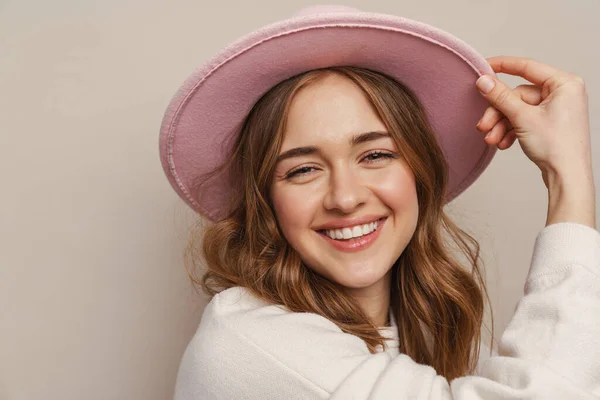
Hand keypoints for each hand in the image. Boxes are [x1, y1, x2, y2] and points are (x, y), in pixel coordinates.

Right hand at [474, 56, 592, 184]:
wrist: (567, 177)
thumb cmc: (557, 147)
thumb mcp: (523, 117)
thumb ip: (501, 97)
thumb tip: (483, 80)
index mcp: (564, 84)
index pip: (527, 67)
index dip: (502, 66)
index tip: (483, 67)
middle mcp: (562, 93)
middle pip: (518, 95)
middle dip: (498, 113)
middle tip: (483, 125)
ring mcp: (556, 109)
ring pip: (518, 110)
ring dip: (501, 125)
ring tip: (491, 140)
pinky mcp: (550, 123)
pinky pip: (523, 120)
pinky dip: (511, 131)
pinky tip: (503, 143)